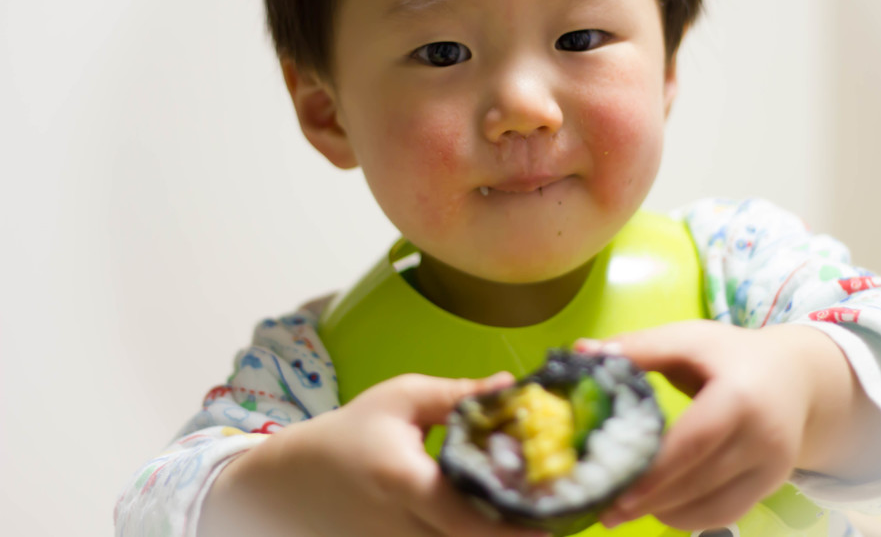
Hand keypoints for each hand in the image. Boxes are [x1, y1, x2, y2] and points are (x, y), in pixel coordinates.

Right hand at [199, 372, 548, 536]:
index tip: (555, 516)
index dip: (515, 524)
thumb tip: (513, 386)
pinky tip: (498, 521)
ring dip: (496, 535)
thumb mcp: (401, 400)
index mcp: (405, 483)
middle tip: (560, 514)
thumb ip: (458, 395)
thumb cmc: (350, 432)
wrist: (292, 483)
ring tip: (538, 517)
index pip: (468, 516)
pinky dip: (472, 536)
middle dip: (517, 533)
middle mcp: (403, 528)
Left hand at [576, 321, 869, 530]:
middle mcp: (763, 437)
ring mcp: (773, 467)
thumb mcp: (689, 340)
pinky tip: (658, 509)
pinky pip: (726, 513)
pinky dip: (689, 516)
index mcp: (740, 396)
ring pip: (713, 507)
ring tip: (623, 509)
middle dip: (649, 500)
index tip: (615, 490)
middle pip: (700, 481)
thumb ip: (638, 348)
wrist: (796, 375)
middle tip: (604, 508)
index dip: (655, 471)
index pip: (695, 442)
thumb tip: (582, 350)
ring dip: (665, 513)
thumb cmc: (731, 354)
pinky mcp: (771, 485)